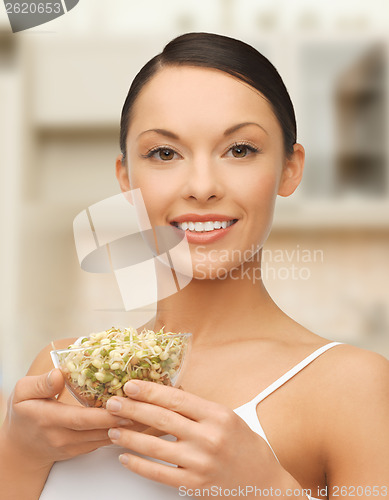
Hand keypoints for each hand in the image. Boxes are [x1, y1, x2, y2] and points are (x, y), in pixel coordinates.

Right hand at [1, 369, 131, 467]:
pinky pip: (103, 441)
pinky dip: (120, 431)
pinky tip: (136, 420)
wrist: (21, 447)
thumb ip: (40, 384)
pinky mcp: (81, 450)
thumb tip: (59, 374)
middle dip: (123, 419)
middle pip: (98, 430)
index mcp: (49, 419)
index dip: (103, 414)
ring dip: (126, 427)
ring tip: (147, 412)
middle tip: (144, 406)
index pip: (80, 419)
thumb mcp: (22, 393)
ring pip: (104, 438)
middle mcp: (62, 436)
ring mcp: (73, 446)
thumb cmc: (24, 413)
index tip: (122, 404)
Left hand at [105, 380, 299, 493]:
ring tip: (112, 429)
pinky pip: (158, 473)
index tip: (131, 385)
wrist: (264, 483)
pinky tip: (125, 457)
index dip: (150, 391)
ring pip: (155, 446)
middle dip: (132, 409)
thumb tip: (165, 396)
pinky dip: (138, 465)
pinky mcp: (194, 484)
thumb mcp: (228, 417)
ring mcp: (200, 462)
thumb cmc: (246, 446)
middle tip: (113, 403)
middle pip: (161, 418)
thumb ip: (199, 409)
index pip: (176, 398)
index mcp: (217, 415)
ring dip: (129, 437)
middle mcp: (208, 437)